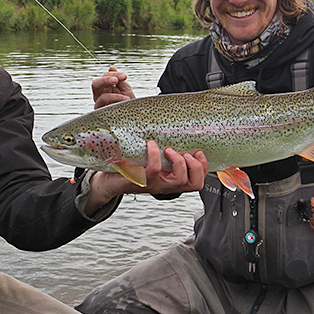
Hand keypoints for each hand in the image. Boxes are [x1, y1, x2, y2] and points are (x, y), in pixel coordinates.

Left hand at [84, 141, 208, 214]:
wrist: (109, 182)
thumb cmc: (132, 168)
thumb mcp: (153, 161)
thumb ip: (165, 151)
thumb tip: (175, 126)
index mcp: (172, 181)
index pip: (198, 182)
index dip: (204, 168)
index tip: (198, 152)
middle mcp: (166, 186)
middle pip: (194, 184)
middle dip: (196, 166)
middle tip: (186, 153)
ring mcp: (155, 185)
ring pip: (178, 180)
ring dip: (178, 161)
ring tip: (169, 150)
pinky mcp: (141, 181)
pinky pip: (154, 170)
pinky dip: (155, 155)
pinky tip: (151, 145)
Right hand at [92, 66, 134, 108]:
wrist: (135, 116)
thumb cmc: (129, 103)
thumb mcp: (125, 89)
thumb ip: (119, 79)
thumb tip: (111, 68)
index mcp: (106, 88)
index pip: (105, 77)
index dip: (114, 74)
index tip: (124, 77)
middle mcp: (100, 94)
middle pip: (95, 83)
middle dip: (105, 79)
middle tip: (116, 80)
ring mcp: (98, 102)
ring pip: (97, 89)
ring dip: (110, 87)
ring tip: (125, 94)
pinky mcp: (99, 110)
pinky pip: (103, 99)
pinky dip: (114, 97)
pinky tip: (125, 99)